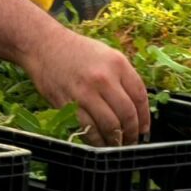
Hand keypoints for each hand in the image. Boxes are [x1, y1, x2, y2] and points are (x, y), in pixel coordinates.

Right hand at [22, 24, 149, 145]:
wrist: (45, 46)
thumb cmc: (78, 51)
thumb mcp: (107, 55)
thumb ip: (122, 78)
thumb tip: (136, 108)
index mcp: (117, 64)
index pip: (139, 96)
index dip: (145, 117)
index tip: (144, 129)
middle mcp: (104, 78)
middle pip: (127, 113)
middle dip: (132, 132)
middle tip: (131, 141)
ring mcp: (85, 92)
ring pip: (110, 125)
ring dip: (116, 140)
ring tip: (117, 144)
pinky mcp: (69, 104)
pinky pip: (89, 129)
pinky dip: (97, 141)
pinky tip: (100, 143)